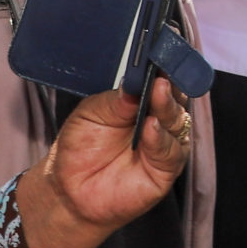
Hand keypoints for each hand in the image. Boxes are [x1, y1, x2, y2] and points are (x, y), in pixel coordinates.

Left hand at [17, 80, 192, 247]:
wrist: (69, 190)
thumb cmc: (80, 150)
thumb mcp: (90, 114)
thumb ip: (115, 100)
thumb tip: (135, 82)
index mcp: (143, 103)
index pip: (162, 81)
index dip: (165, 69)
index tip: (161, 57)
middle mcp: (160, 121)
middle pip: (176, 98)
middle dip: (170, 85)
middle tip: (161, 75)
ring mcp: (166, 144)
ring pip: (177, 122)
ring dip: (167, 107)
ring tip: (157, 93)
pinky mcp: (166, 169)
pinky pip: (171, 150)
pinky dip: (161, 138)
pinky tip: (150, 127)